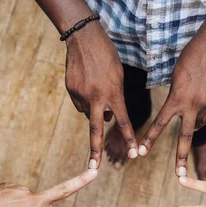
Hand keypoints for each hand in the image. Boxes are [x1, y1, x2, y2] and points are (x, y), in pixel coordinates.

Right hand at [65, 23, 136, 167]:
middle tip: (94, 168)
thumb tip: (106, 118)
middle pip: (96, 130)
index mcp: (113, 93)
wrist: (83, 38)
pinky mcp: (70, 91)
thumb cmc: (106, 56)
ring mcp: (80, 95)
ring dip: (93, 108)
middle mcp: (96, 97)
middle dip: (95, 150)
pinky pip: (79, 103)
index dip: (130, 139)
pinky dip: (84, 100)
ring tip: (95, 87)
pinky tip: (86, 84)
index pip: (124, 121)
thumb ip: (114, 100)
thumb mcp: (118, 77)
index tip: (135, 155)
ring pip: (88, 112)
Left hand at [137, 34, 205, 175]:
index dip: (150, 139)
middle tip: (179, 175)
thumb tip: (184, 115)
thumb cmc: (190, 57)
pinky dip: (203, 111)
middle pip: (184, 137)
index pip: (160, 123)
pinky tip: (203, 97)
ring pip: (198, 124)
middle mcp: (193, 105)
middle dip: (181, 157)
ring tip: (194, 104)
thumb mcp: (176, 78)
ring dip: (193, 123)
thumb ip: (177, 98)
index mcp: (177, 98)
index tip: (141, 152)